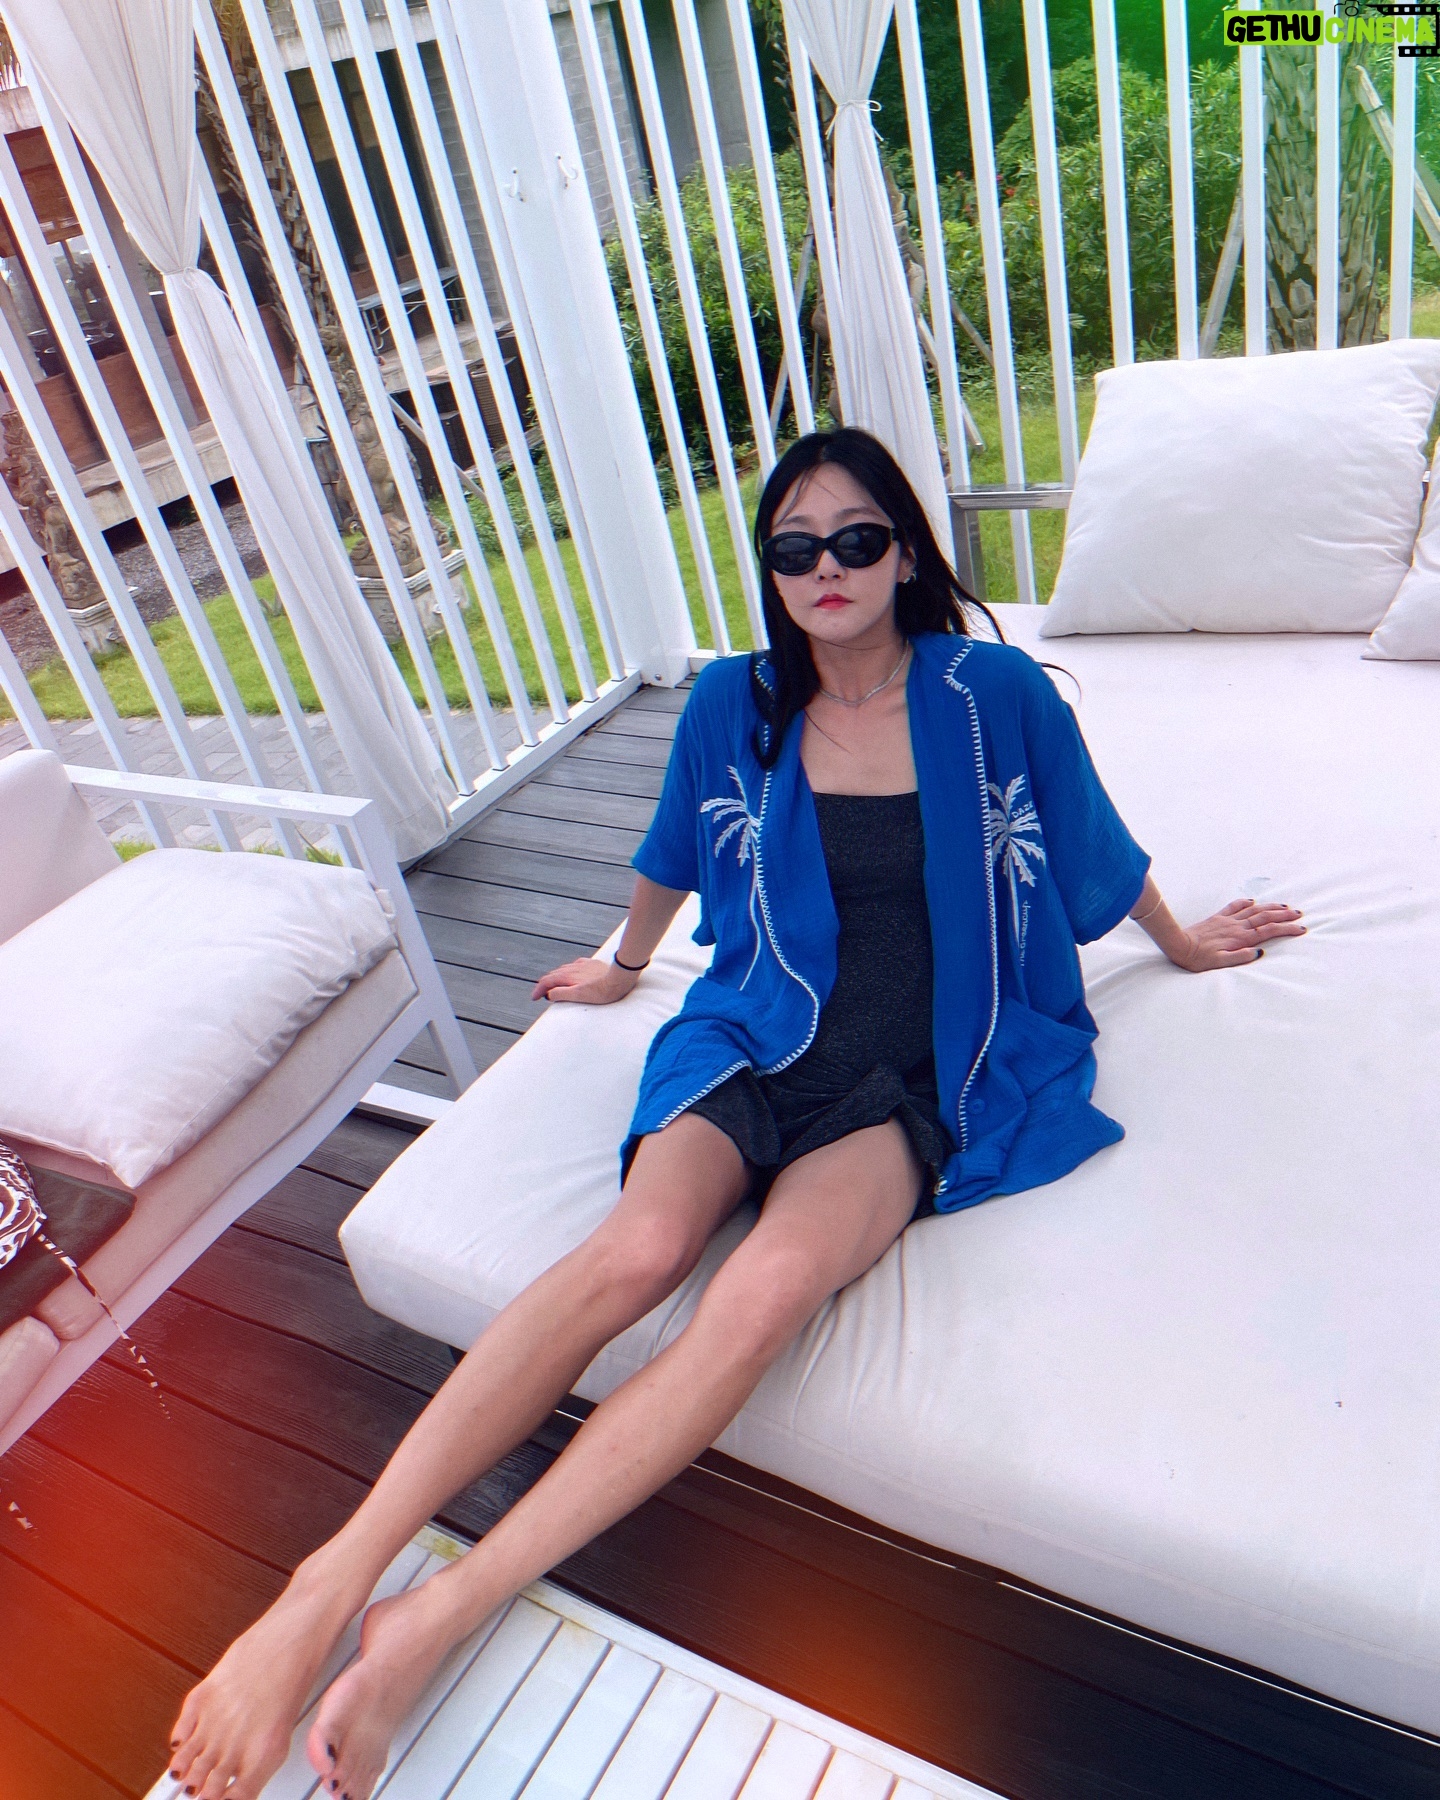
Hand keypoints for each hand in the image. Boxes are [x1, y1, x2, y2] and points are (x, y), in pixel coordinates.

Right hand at [531, 957, 639, 1004]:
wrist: (620, 977)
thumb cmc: (602, 990)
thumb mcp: (579, 996)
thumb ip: (561, 994)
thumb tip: (549, 994)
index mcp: (567, 976)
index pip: (546, 981)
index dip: (538, 990)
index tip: (534, 998)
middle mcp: (572, 968)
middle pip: (553, 975)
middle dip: (546, 985)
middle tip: (542, 995)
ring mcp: (582, 965)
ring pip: (563, 970)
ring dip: (556, 978)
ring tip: (555, 986)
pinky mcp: (592, 964)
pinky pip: (575, 966)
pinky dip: (568, 972)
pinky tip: (573, 974)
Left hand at [1172, 899, 1305, 971]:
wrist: (1179, 945)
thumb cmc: (1198, 958)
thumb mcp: (1220, 963)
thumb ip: (1239, 957)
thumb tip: (1259, 952)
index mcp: (1240, 938)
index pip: (1269, 931)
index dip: (1287, 929)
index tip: (1301, 929)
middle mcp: (1236, 926)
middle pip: (1265, 917)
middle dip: (1284, 915)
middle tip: (1300, 914)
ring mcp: (1227, 920)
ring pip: (1254, 910)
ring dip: (1270, 907)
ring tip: (1285, 906)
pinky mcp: (1218, 917)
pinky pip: (1235, 906)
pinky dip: (1246, 902)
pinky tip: (1253, 901)